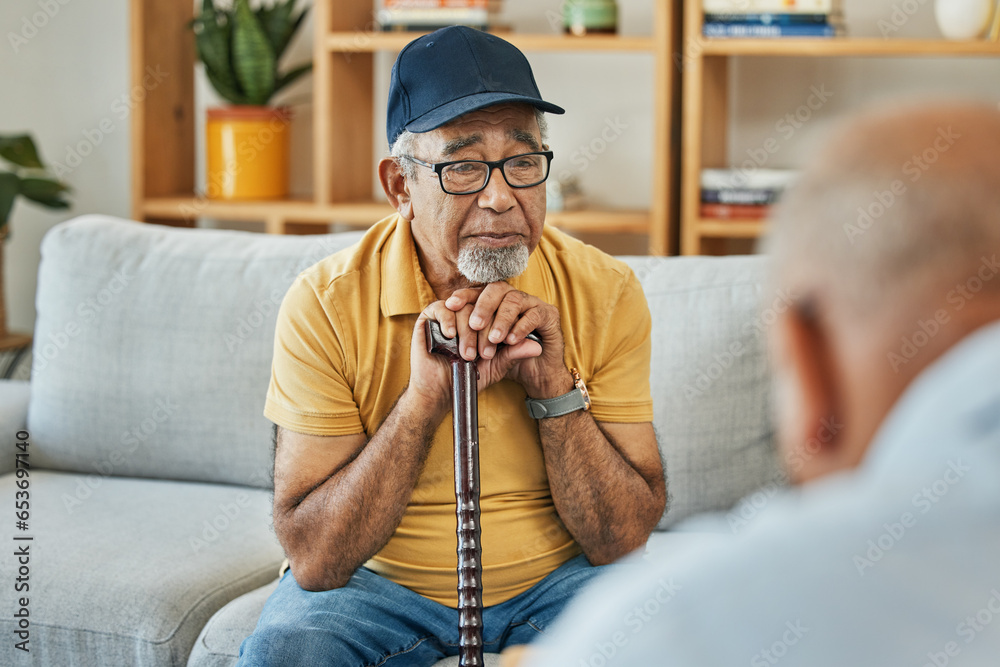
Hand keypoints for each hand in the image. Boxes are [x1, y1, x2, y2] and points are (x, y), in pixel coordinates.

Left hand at [440, 282, 572, 398]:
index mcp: (497, 303)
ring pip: (514, 299)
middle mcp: (513, 298)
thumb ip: (474, 342)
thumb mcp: (487, 354)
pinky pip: (534, 314)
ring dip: (502, 319)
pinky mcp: (549, 315)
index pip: (478, 291)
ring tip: (494, 338)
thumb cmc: (509, 360)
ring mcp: (532, 304)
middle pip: (496, 289)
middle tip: (474, 325)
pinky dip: (521, 327)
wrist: (539, 375)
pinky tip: (512, 340)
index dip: (464, 295)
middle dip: (483, 306)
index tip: (450, 305)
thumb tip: (450, 332)